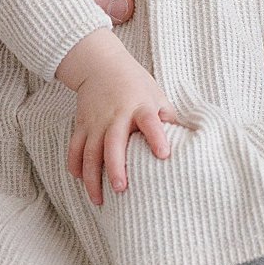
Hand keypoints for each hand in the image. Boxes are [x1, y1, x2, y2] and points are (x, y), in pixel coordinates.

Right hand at [55, 29, 182, 204]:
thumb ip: (167, 117)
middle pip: (113, 143)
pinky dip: (75, 166)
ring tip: (98, 199)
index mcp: (140, 106)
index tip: (164, 155)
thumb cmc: (135, 84)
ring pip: (90, 152)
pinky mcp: (81, 124)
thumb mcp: (156, 94)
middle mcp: (117, 115)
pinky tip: (80, 181)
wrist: (101, 65)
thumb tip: (188, 139)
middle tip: (120, 189)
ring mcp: (96, 121)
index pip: (150, 122)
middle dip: (115, 167)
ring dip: (92, 177)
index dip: (157, 137)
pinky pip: (75, 148)